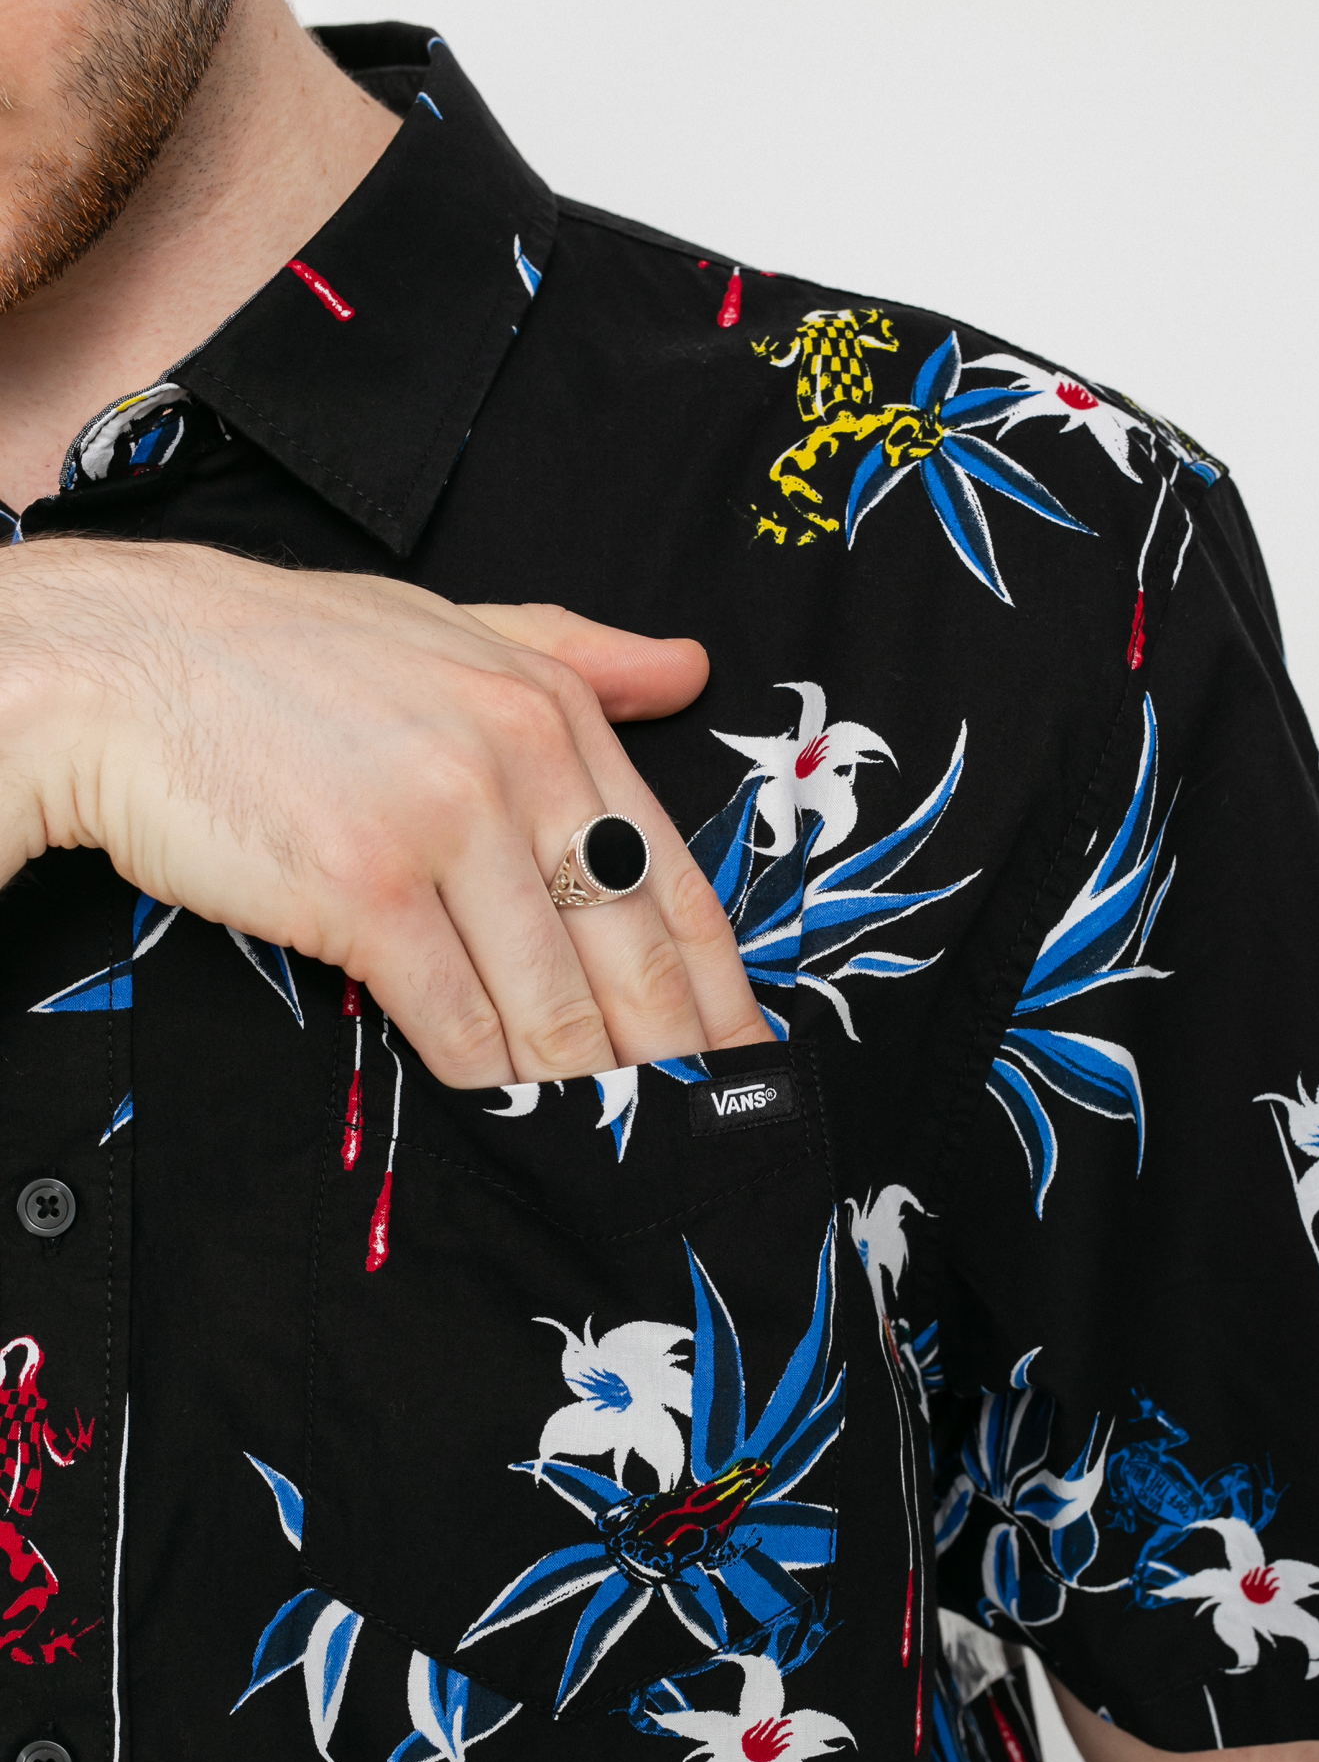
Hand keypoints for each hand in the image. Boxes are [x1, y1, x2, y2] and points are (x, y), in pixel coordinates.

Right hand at [0, 539, 772, 1084]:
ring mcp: (441, 826)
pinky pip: (455, 1018)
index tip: (743, 1060)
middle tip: (695, 1130)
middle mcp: (515, 765)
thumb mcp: (458, 624)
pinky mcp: (363, 889)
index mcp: (555, 712)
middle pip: (630, 956)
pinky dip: (485, 1072)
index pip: (675, 883)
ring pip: (550, 1003)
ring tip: (609, 1136)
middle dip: (670, 1060)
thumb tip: (691, 668)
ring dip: (580, 1083)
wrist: (133, 665)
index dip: (719, 991)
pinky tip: (501, 1098)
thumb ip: (584, 654)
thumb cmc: (292, 656)